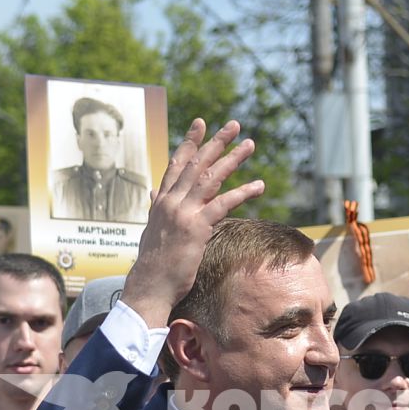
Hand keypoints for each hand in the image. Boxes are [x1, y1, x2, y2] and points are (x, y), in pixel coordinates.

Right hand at [120, 119, 265, 324]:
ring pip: (210, 177)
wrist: (149, 285)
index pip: (176, 164)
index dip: (189, 143)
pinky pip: (223, 204)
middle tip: (234, 125)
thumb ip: (156, 209)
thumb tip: (153, 195)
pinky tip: (259, 186)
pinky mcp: (196, 227)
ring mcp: (183, 212)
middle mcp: (170, 201)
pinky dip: (242, 192)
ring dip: (232, 159)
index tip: (200, 124)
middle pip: (196, 164)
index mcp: (161, 201)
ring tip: (250, 145)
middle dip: (216, 142)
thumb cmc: (153, 263)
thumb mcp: (152, 230)